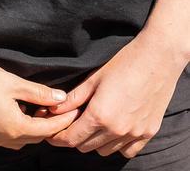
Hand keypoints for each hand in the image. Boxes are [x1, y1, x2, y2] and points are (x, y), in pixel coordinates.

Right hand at [0, 51, 79, 150]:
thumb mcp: (13, 83)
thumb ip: (39, 93)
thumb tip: (61, 97)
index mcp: (15, 127)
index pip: (48, 129)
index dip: (63, 119)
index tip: (74, 109)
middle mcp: (4, 139)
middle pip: (35, 137)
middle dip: (49, 124)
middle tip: (59, 108)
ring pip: (20, 138)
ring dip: (32, 126)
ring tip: (39, 108)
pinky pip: (6, 136)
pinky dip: (17, 126)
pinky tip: (17, 110)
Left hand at [46, 33, 185, 157]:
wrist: (157, 58)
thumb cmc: (123, 63)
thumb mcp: (94, 78)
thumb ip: (73, 98)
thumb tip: (52, 109)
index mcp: (100, 115)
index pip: (72, 139)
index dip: (58, 137)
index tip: (52, 133)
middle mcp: (117, 130)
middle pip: (86, 147)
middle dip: (75, 137)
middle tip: (72, 122)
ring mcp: (134, 134)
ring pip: (105, 151)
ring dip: (95, 141)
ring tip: (94, 123)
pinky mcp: (148, 133)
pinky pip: (127, 151)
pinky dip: (117, 144)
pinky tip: (114, 128)